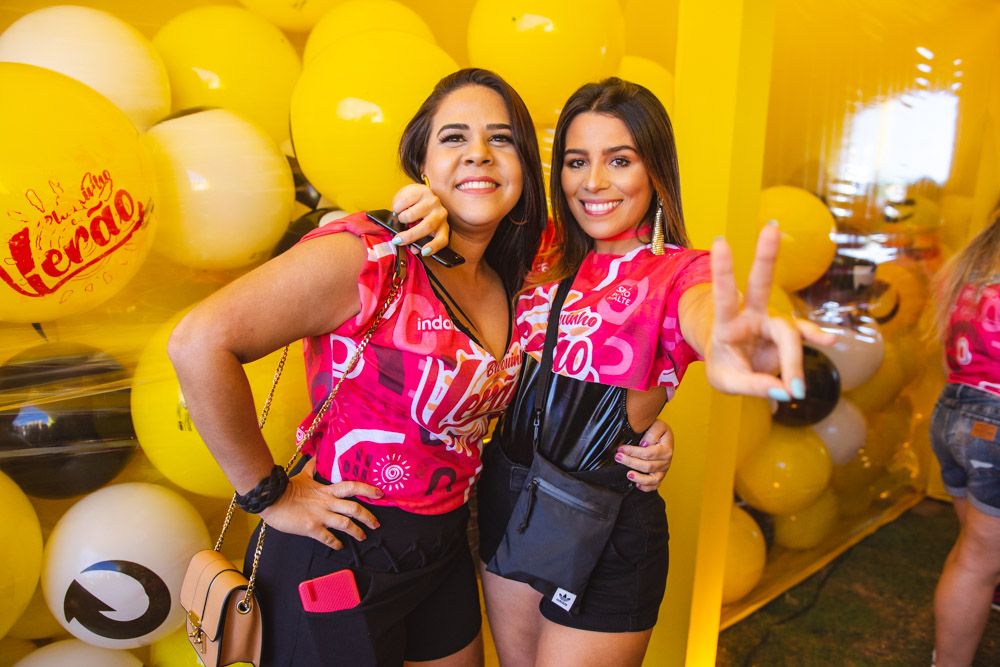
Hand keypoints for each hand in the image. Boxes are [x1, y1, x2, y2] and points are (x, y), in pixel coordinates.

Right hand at [259, 458, 383, 549]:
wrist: (270, 499)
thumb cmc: (286, 489)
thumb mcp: (303, 475)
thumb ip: (313, 467)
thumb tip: (315, 455)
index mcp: (327, 490)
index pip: (352, 486)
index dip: (367, 489)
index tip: (380, 494)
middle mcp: (327, 503)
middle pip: (354, 508)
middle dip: (368, 517)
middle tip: (376, 524)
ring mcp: (320, 516)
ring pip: (345, 524)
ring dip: (357, 532)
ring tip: (363, 537)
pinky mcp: (311, 528)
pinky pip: (328, 538)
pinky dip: (336, 543)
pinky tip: (339, 546)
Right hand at [390, 183, 449, 254]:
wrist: (419, 194)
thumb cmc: (420, 216)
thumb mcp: (420, 230)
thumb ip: (417, 241)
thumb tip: (413, 249)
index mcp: (442, 228)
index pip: (442, 240)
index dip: (433, 247)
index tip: (423, 252)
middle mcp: (441, 215)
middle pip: (426, 227)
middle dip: (409, 235)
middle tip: (397, 239)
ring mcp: (433, 202)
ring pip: (413, 215)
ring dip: (402, 218)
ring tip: (400, 218)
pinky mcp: (424, 191)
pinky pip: (405, 201)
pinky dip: (397, 207)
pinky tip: (397, 209)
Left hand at [616, 419, 673, 491]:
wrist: (665, 436)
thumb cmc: (660, 431)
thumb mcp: (658, 425)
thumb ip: (652, 433)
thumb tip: (644, 444)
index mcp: (666, 449)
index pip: (648, 453)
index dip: (633, 452)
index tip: (621, 449)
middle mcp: (666, 462)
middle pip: (647, 466)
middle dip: (630, 462)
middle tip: (618, 457)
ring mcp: (663, 470)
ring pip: (652, 480)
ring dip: (638, 478)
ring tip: (628, 474)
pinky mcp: (659, 476)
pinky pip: (654, 486)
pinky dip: (646, 487)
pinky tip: (636, 484)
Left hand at [705, 222, 835, 400]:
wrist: (734, 365)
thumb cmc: (726, 366)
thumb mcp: (727, 381)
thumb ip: (753, 385)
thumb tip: (785, 391)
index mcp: (726, 323)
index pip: (723, 295)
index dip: (723, 270)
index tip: (721, 242)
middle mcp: (750, 315)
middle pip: (760, 284)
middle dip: (766, 256)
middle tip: (771, 228)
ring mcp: (772, 323)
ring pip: (789, 331)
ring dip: (793, 359)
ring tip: (795, 388)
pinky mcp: (787, 335)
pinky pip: (805, 336)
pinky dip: (816, 339)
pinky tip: (830, 342)